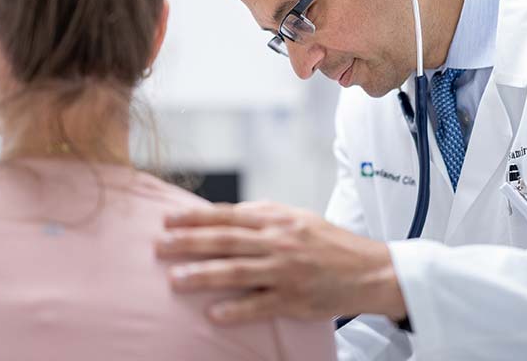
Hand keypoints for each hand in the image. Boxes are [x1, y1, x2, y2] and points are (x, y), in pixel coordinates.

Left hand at [156, 201, 406, 324]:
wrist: (367, 270)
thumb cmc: (329, 243)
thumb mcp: (298, 218)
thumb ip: (264, 214)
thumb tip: (230, 213)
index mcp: (278, 221)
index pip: (229, 216)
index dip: (196, 218)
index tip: (168, 220)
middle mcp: (279, 243)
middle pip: (226, 241)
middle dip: (188, 243)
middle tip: (158, 246)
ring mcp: (286, 272)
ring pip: (237, 272)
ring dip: (203, 275)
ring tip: (175, 279)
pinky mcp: (294, 300)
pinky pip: (260, 305)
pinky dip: (236, 310)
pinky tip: (213, 314)